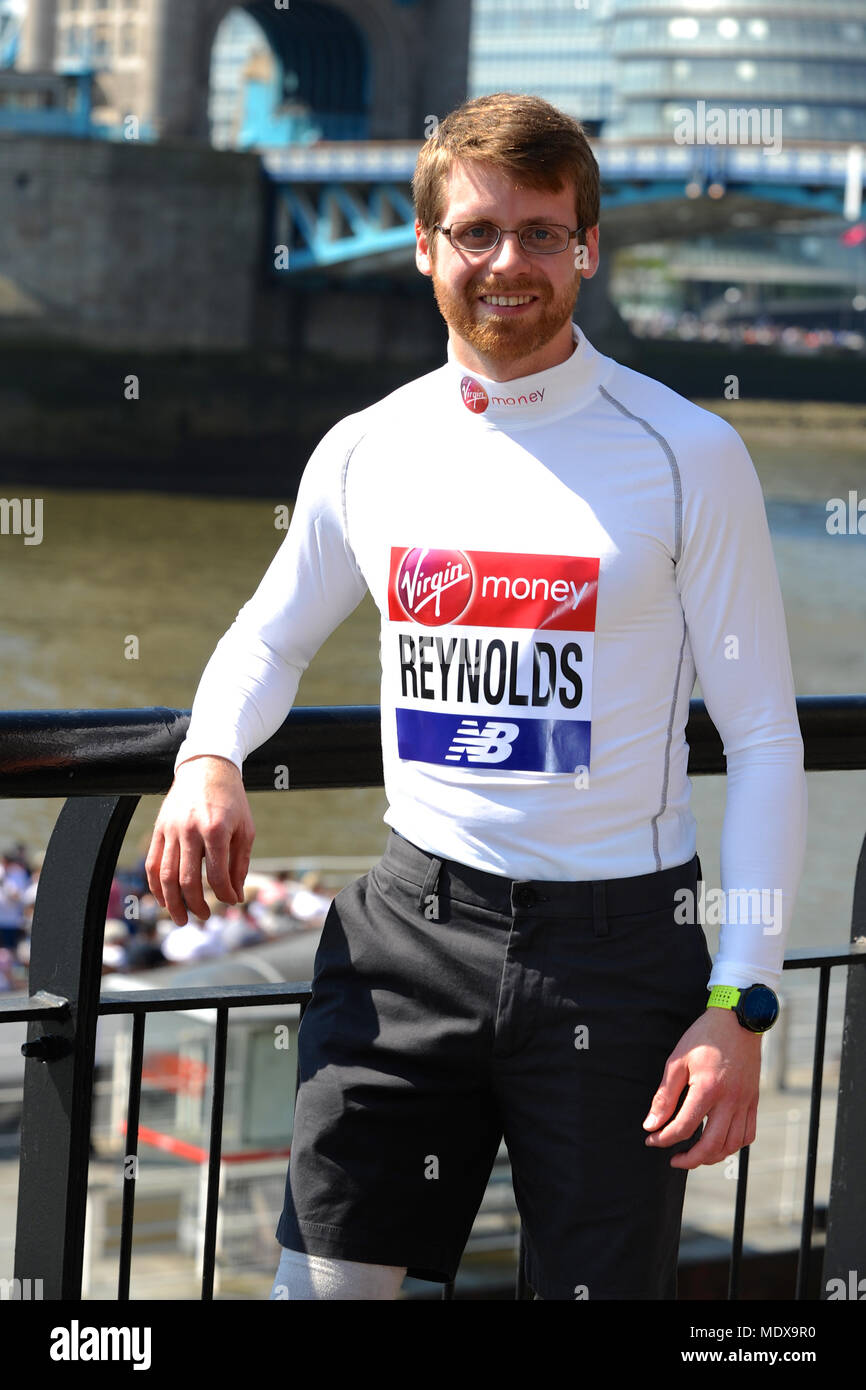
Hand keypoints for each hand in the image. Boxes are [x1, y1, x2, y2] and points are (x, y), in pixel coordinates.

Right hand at [145, 755, 255, 926]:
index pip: (216, 875)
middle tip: (203, 917)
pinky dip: (155, 885)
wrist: (207, 766)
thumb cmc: (232, 800)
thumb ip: (240, 863)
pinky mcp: (159, 828)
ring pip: (164, 875)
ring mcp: (171, 829)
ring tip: (180, 918)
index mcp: (216, 829)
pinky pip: (152, 862)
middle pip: (187, 880)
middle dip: (195, 905)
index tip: (230, 902)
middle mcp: (190, 830)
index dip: (223, 895)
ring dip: (171, 902)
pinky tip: (164, 898)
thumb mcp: (245, 829)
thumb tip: (234, 895)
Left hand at [642, 1007, 761, 1168]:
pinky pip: (748, 1134)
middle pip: (711, 1145)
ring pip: (732, 1145)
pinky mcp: (753, 1101)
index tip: (651, 1139)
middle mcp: (729, 1100)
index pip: (683, 1127)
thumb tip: (651, 1124)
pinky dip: (734, 1146)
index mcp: (707, 1089)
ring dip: (712, 1157)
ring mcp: (745, 1102)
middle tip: (673, 1159)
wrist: (738, 1020)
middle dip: (689, 1160)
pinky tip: (719, 1143)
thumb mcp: (677, 1061)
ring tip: (694, 1154)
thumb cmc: (704, 1038)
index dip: (663, 1139)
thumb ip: (664, 1096)